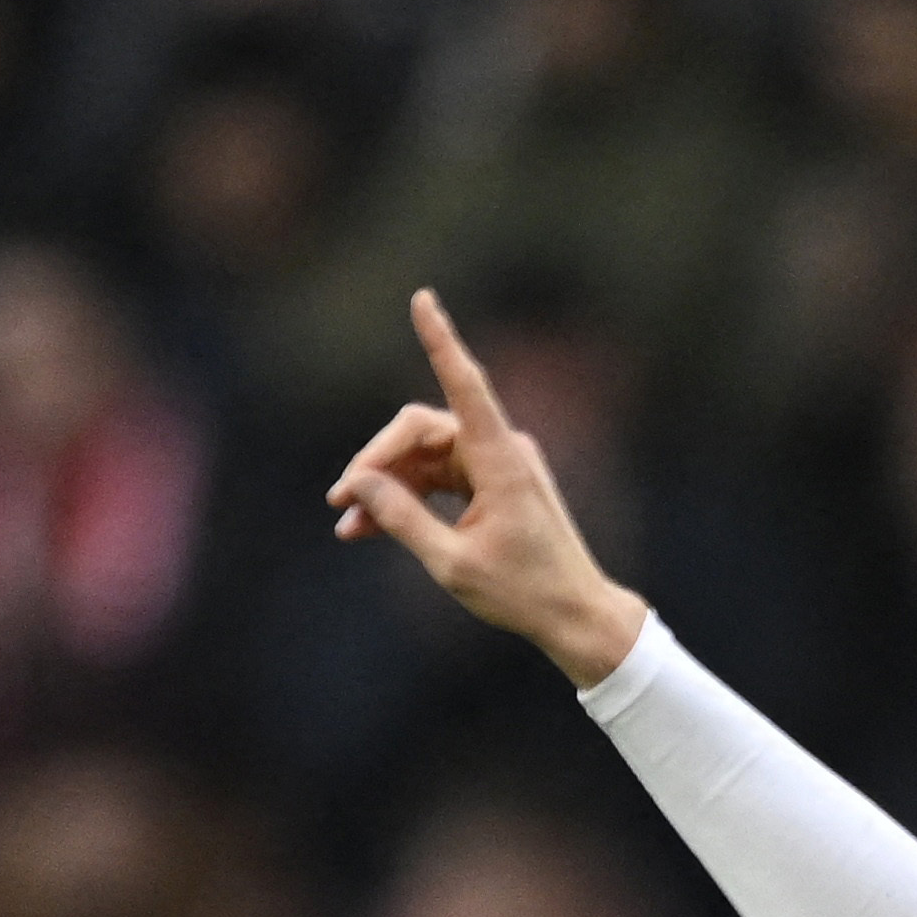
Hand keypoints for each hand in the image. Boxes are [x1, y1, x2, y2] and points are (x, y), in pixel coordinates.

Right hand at [329, 288, 644, 681]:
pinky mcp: (494, 484)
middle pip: (421, 430)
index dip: (441, 340)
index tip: (422, 299)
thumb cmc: (524, 593)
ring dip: (386, 487)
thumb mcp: (452, 563)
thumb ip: (402, 519)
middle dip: (377, 462)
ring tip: (347, 527)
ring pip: (425, 457)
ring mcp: (498, 466)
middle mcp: (501, 451)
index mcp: (500, 459)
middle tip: (340, 501)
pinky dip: (409, 497)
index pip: (464, 384)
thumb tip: (357, 484)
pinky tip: (370, 528)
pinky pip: (440, 477)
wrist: (577, 617)